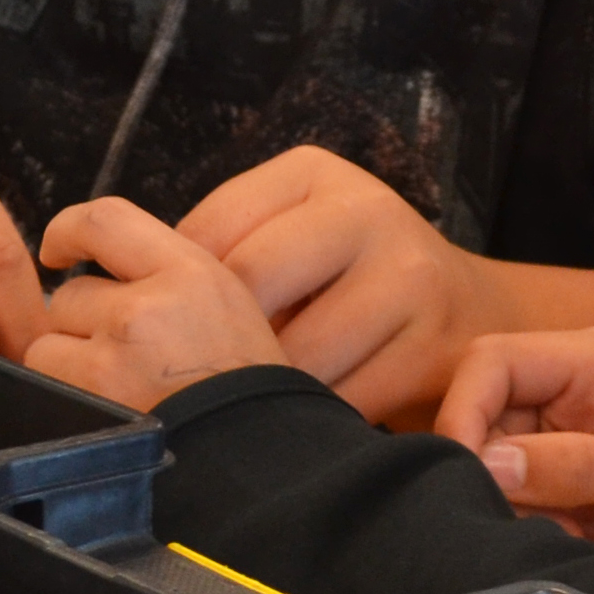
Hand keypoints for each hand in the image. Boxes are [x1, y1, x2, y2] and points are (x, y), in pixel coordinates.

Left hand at [26, 199, 289, 411]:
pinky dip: (64, 397)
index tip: (57, 251)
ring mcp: (114, 358)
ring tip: (119, 389)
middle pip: (69, 295)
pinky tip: (105, 411)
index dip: (67, 231)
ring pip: (48, 342)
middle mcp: (147, 307)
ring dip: (70, 363)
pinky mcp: (90, 401)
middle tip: (126, 359)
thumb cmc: (245, 390)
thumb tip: (101, 273)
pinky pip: (47, 384)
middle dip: (84, 325)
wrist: (259, 455)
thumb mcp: (226, 307)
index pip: (103, 221)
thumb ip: (164, 279)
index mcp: (190, 273)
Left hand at [175, 146, 514, 427]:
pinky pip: (340, 399)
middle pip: (250, 286)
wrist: (471, 314)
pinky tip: (300, 416)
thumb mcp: (292, 233)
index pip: (211, 230)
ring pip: (294, 353)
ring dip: (262, 388)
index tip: (165, 325)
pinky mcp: (431, 349)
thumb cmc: (347, 280)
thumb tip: (121, 297)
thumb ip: (224, 249)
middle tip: (199, 374)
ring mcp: (407, 280)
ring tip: (248, 398)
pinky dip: (310, 419)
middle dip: (218, 341)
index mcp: (315, 174)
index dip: (175, 288)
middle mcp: (367, 213)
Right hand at [433, 327, 593, 574]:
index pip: (494, 361)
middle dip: (494, 471)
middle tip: (543, 520)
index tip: (465, 476)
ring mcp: (553, 423)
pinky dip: (523, 519)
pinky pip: (500, 489)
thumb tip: (490, 461)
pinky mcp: (545, 466)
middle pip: (478, 409)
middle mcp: (568, 379)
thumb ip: (582, 466)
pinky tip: (574, 534)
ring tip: (578, 531)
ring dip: (515, 503)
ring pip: (483, 456)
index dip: (464, 412)